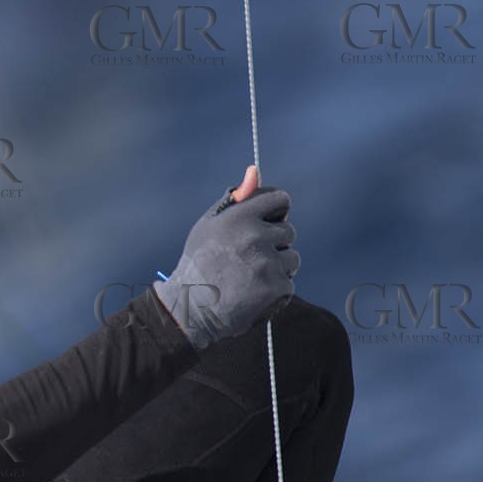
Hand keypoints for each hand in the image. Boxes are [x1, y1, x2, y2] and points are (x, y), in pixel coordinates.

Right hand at [155, 166, 298, 350]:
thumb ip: (234, 200)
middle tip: (250, 260)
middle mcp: (256, 237)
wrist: (190, 310)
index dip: (276, 212)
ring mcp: (268, 264)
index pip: (280, 199)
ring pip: (292, 258)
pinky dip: (275, 290)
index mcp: (240, 217)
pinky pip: (289, 283)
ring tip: (251, 278)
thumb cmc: (198, 265)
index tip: (270, 222)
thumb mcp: (208, 226)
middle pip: (288, 231)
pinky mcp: (277, 288)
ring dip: (278, 267)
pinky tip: (253, 294)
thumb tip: (255, 172)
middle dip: (274, 244)